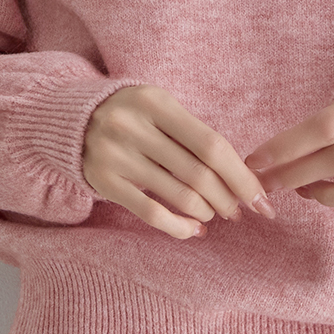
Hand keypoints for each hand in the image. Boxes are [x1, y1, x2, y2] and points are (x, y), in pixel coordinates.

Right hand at [82, 84, 273, 240]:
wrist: (71, 121)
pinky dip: (180, 227)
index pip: (212, 145)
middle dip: (228, 199)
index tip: (261, 198)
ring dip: (206, 212)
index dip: (241, 176)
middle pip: (199, 174)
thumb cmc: (132, 116)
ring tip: (213, 214)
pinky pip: (152, 214)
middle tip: (239, 211)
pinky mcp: (107, 183)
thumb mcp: (160, 109)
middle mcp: (135, 127)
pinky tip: (193, 230)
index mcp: (157, 103)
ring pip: (179, 196)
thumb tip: (241, 175)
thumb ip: (194, 134)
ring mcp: (119, 156)